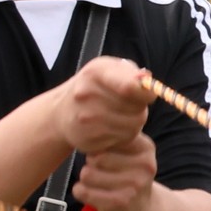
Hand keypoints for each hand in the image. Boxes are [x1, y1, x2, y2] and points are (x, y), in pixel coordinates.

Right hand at [39, 56, 153, 160]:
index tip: (148, 94)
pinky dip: (123, 136)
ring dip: (134, 123)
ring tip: (122, 116)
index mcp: (96, 73)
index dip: (145, 92)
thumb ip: (132, 73)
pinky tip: (112, 127)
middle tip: (130, 105)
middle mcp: (87, 95)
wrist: (61, 111)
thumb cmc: (95, 86)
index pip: (130, 87)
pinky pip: (121, 141)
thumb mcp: (110, 70)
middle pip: (137, 110)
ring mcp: (85, 119)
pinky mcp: (87, 139)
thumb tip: (147, 80)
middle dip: (140, 108)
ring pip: (132, 127)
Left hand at [71, 129, 162, 210]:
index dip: (99, 146)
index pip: (110, 138)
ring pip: (87, 174)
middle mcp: (144, 166)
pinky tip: (90, 193)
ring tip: (96, 182)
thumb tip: (89, 120)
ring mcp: (133, 186)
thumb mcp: (133, 154)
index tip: (102, 154)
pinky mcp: (119, 203)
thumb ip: (117, 139)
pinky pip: (83, 191)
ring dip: (85, 179)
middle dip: (91, 163)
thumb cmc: (130, 177)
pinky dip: (81, 192)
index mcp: (146, 148)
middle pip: (96, 156)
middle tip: (99, 170)